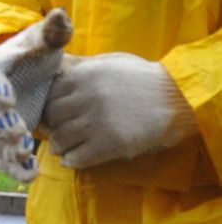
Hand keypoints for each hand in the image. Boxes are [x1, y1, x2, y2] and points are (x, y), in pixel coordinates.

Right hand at [0, 9, 74, 182]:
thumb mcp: (43, 43)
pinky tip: (32, 173)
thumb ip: (52, 32)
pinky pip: (0, 159)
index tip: (8, 98)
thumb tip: (61, 16)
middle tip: (19, 131)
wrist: (29, 80)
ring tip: (27, 153)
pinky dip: (13, 168)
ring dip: (6, 150)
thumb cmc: (35, 58)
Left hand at [42, 53, 197, 168]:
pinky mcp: (110, 144)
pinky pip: (78, 157)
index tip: (52, 112)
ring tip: (62, 147)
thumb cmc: (141, 77)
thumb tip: (55, 69)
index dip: (48, 104)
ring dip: (58, 145)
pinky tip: (73, 159)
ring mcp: (98, 122)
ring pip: (61, 138)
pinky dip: (71, 160)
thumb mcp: (109, 62)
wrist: (174, 98)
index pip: (49, 94)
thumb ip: (81, 66)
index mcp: (84, 76)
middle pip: (52, 116)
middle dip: (51, 125)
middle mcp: (87, 98)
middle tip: (55, 131)